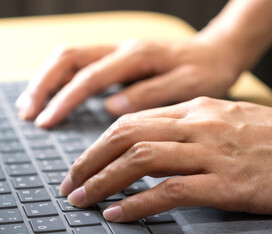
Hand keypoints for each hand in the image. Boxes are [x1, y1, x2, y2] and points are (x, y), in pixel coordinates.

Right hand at [15, 38, 240, 127]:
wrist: (219, 54)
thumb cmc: (208, 71)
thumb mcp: (189, 85)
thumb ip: (151, 94)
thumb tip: (112, 108)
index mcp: (138, 56)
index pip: (90, 76)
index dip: (65, 99)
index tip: (47, 122)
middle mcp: (125, 50)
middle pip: (71, 58)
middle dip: (45, 85)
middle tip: (30, 115)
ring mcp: (122, 52)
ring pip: (74, 58)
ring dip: (50, 80)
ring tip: (34, 107)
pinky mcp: (124, 60)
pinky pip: (85, 64)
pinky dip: (66, 79)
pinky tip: (59, 97)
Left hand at [59, 97, 271, 221]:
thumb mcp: (236, 120)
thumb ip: (200, 126)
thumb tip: (165, 142)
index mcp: (202, 108)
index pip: (136, 119)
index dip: (102, 142)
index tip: (87, 162)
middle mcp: (201, 125)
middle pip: (127, 135)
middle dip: (90, 160)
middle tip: (71, 182)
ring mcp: (214, 153)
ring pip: (140, 160)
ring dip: (103, 180)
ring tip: (81, 199)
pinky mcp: (228, 183)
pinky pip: (168, 190)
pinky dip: (137, 202)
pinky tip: (118, 214)